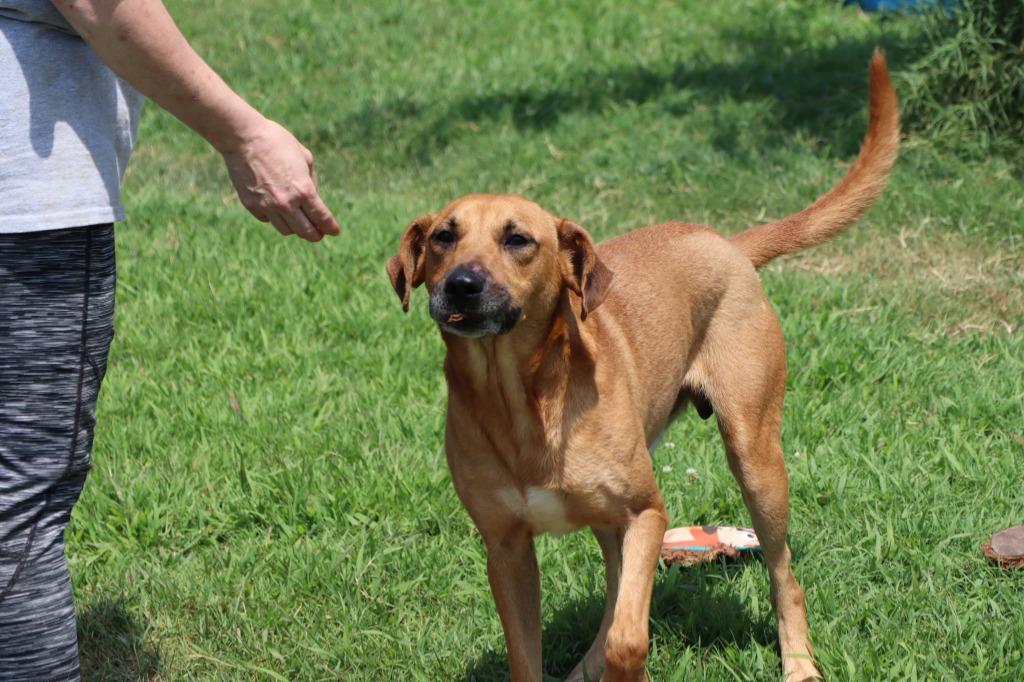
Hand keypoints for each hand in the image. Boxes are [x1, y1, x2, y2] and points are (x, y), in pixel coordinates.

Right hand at [220, 118, 339, 241]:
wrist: (243, 137)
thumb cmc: (277, 141)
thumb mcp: (304, 156)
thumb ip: (311, 180)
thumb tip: (313, 197)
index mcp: (303, 189)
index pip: (322, 217)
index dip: (330, 227)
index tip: (334, 231)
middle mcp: (286, 202)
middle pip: (306, 231)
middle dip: (315, 235)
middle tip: (319, 234)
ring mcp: (267, 206)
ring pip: (286, 230)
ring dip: (295, 228)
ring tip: (298, 221)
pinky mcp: (251, 205)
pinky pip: (268, 220)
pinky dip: (275, 218)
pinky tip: (277, 208)